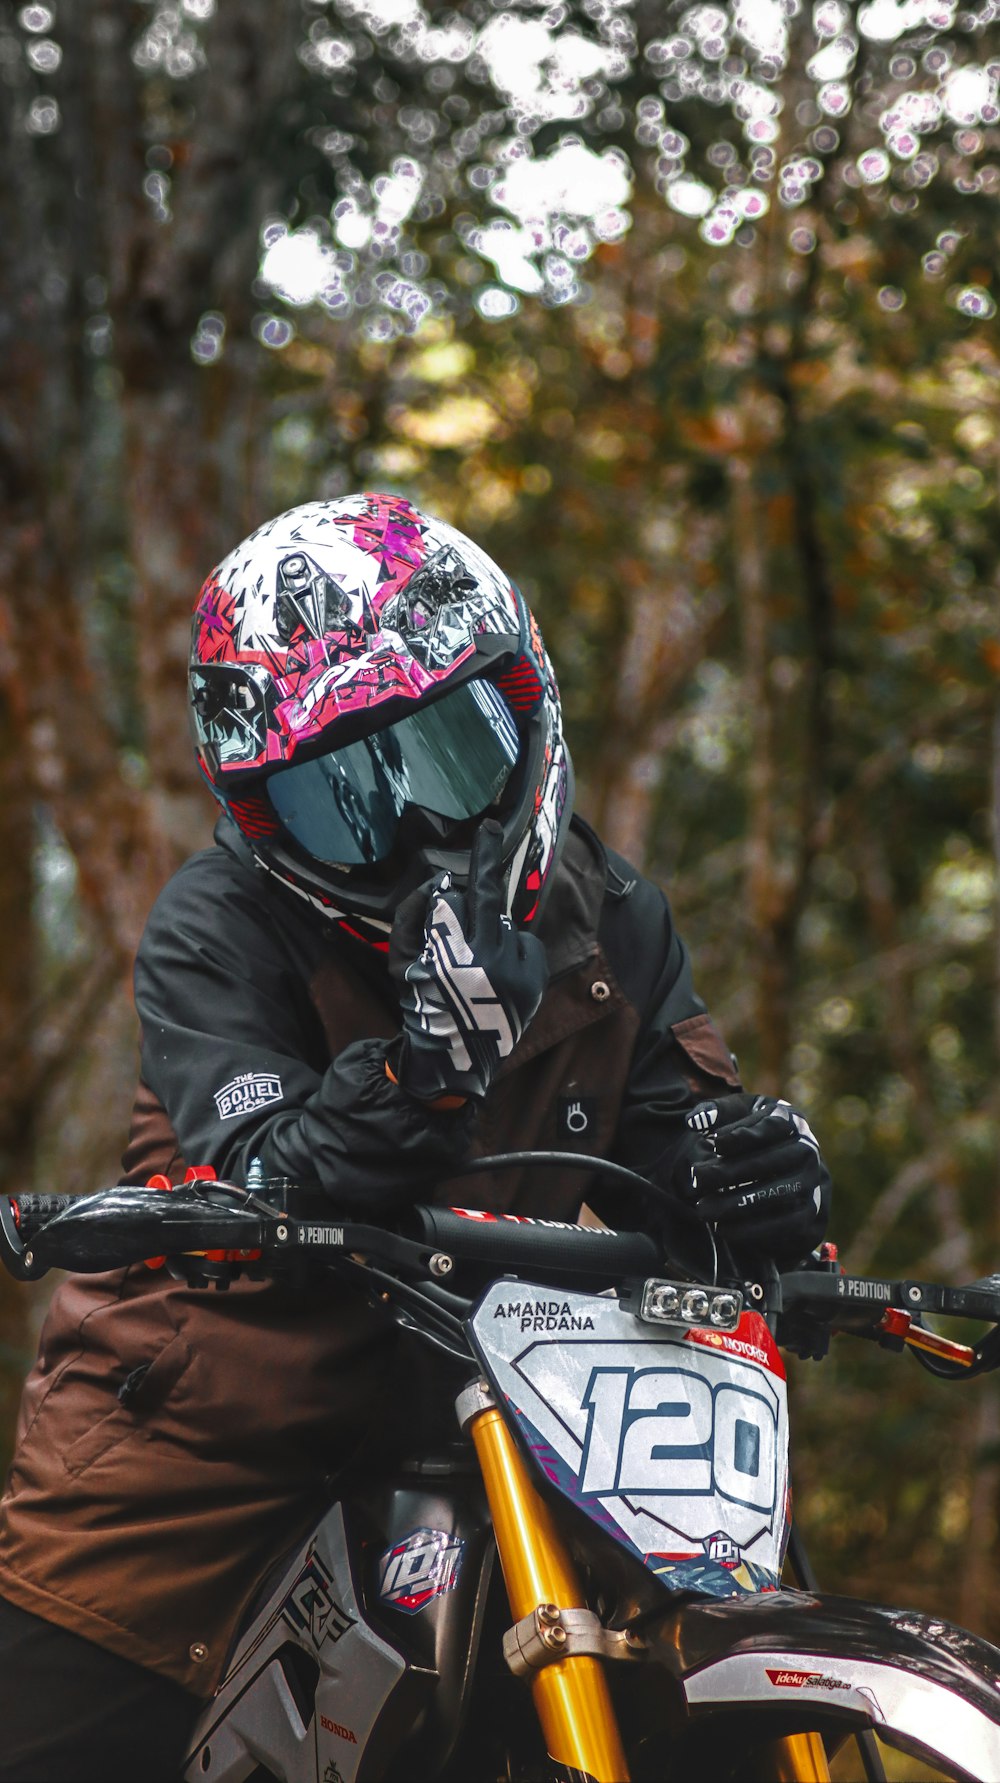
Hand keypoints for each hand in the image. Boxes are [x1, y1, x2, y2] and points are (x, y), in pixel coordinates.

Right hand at [392, 821, 547, 1101]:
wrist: (455, 1058)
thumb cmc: (422, 1004)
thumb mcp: (402, 962)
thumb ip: (413, 918)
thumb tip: (437, 884)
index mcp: (449, 956)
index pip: (453, 899)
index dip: (456, 878)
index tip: (483, 834)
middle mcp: (487, 961)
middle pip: (486, 898)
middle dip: (486, 862)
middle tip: (489, 828)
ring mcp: (516, 972)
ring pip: (503, 923)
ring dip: (490, 929)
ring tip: (478, 960)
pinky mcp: (535, 982)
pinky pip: (526, 943)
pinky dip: (514, 947)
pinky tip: (500, 967)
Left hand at [669, 1093, 830, 1261]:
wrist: (785, 1171)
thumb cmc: (755, 1136)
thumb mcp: (739, 1115)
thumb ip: (716, 1111)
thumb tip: (695, 1120)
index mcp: (791, 1121)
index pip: (770, 1126)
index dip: (742, 1135)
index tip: (715, 1143)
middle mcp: (807, 1151)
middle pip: (770, 1162)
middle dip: (729, 1172)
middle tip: (698, 1179)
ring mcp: (812, 1183)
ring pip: (777, 1195)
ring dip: (738, 1204)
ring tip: (704, 1209)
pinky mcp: (810, 1214)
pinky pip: (784, 1224)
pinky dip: (752, 1229)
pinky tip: (723, 1228)